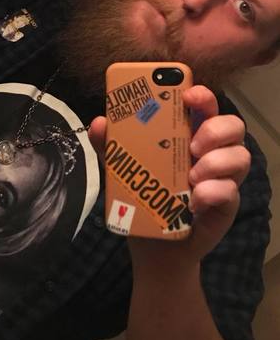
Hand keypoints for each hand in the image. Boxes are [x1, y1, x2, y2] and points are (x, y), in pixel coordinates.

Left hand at [88, 85, 249, 267]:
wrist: (152, 245)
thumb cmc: (143, 200)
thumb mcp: (121, 171)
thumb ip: (110, 147)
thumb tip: (99, 122)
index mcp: (187, 137)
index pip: (203, 108)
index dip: (202, 96)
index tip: (188, 94)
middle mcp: (210, 153)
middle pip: (232, 125)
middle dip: (215, 129)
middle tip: (191, 146)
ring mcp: (221, 178)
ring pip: (240, 156)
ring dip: (217, 161)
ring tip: (192, 176)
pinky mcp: (225, 204)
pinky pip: (232, 191)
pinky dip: (214, 192)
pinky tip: (195, 200)